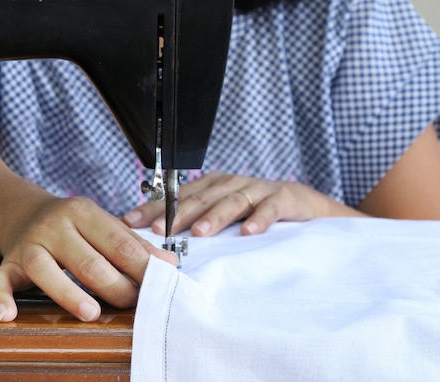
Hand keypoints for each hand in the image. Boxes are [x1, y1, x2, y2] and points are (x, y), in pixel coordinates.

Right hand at [0, 196, 177, 322]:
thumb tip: (168, 265)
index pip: (118, 242)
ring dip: (69, 293)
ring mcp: (29, 245)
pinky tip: (9, 314)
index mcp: (82, 212)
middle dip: (115, 286)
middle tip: (134, 303)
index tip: (162, 283)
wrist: (21, 210)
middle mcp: (54, 226)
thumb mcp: (102, 223)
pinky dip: (1, 298)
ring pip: (45, 270)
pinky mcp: (8, 262)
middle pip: (88, 261)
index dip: (142, 266)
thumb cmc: (71, 224)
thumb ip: (132, 244)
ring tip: (91, 312)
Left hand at [123, 173, 362, 236]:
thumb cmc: (257, 212)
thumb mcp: (225, 216)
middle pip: (201, 198)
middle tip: (160, 230)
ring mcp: (258, 189)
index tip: (131, 222)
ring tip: (200, 233)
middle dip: (178, 213)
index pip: (177, 196)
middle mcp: (231, 184)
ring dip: (215, 216)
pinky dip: (260, 218)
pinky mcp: (285, 198)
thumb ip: (198, 223)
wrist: (307, 207)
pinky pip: (271, 207)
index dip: (154, 207)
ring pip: (232, 201)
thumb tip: (157, 243)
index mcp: (212, 187)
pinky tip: (249, 232)